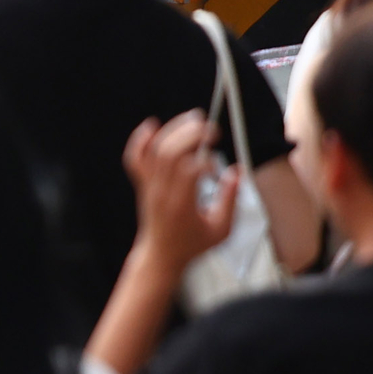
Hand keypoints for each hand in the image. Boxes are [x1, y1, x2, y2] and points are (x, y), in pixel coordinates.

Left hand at [122, 111, 231, 272]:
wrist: (161, 255)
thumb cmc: (192, 244)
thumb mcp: (221, 230)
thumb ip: (230, 200)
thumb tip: (236, 172)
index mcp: (182, 205)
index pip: (188, 171)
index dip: (205, 161)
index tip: (215, 167)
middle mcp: (162, 192)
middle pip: (170, 154)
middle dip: (190, 135)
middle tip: (209, 128)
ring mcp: (150, 187)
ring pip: (155, 151)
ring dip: (173, 130)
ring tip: (193, 118)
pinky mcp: (143, 185)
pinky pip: (135, 159)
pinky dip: (140, 140)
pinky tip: (152, 126)